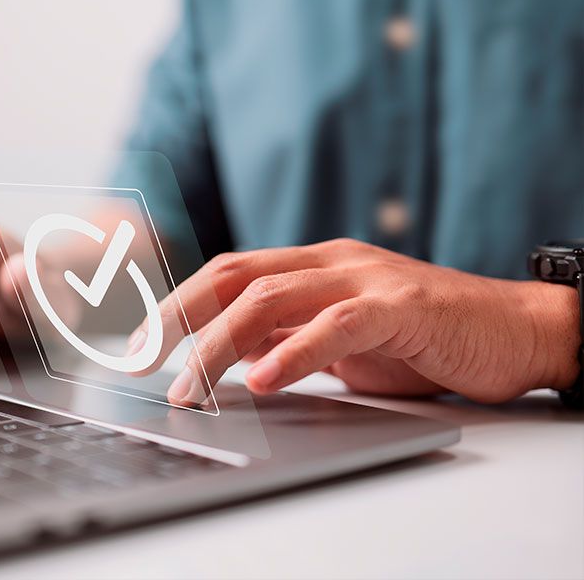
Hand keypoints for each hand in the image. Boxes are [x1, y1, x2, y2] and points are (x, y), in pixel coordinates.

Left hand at [131, 239, 579, 404]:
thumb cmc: (422, 338)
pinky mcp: (402, 307)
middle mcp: (330, 262)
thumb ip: (289, 336)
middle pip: (233, 276)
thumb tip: (230, 356)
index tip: (137, 345)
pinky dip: (293, 353)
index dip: (176, 304)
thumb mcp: (340, 338)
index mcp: (312, 265)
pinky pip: (336, 326)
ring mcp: (365, 278)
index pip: (227, 272)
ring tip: (191, 389)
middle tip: (140, 361)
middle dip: (178, 317)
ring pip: (271, 299)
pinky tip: (262, 381)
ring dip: (220, 346)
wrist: (513, 330)